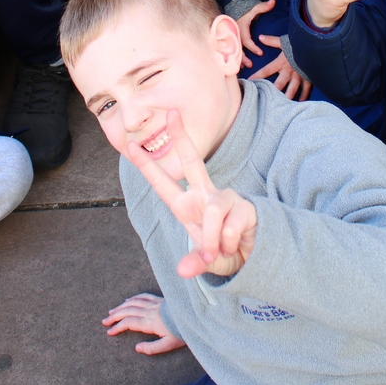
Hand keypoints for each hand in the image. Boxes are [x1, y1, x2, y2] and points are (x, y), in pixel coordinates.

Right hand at [101, 293, 186, 355]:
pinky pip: (143, 296)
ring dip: (121, 307)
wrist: (194, 315)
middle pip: (127, 311)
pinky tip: (128, 300)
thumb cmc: (182, 331)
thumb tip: (137, 348)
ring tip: (111, 311)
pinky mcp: (160, 299)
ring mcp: (154, 303)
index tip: (110, 332)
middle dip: (114, 316)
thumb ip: (151, 347)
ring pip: (133, 302)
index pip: (129, 323)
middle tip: (105, 321)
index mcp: (150, 322)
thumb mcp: (168, 344)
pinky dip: (133, 298)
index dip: (117, 327)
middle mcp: (150, 311)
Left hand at [125, 110, 257, 278]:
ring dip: (213, 238)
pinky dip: (229, 243)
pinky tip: (236, 245)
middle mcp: (205, 197)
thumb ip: (195, 263)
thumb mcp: (206, 262)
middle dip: (181, 136)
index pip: (164, 183)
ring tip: (220, 251)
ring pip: (212, 210)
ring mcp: (225, 199)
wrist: (255, 260)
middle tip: (172, 113)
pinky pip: (230, 226)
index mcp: (188, 207)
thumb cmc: (224, 254)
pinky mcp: (245, 207)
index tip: (130, 146)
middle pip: (192, 160)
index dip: (147, 166)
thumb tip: (183, 271)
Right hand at [235, 0, 275, 66]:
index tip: (260, 53)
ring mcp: (231, 38)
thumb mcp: (254, 8)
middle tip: (251, 65)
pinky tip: (238, 66)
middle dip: (243, 57)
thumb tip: (273, 2)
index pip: (246, 40)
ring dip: (238, 60)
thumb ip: (263, 6)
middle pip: (237, 48)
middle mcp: (234, 34)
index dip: (253, 47)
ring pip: (233, 51)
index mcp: (240, 28)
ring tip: (244, 68)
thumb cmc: (246, 11)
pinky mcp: (230, 41)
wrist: (234, 11)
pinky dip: (234, 58)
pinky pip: (231, 51)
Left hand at [249, 43, 311, 99]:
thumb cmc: (298, 43)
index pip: (266, 71)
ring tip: (282, 106)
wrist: (315, 45)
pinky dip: (304, 96)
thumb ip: (272, 40)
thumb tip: (260, 37)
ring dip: (286, 98)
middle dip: (272, 92)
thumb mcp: (284, 41)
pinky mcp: (308, 77)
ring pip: (292, 89)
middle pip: (278, 85)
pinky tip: (300, 103)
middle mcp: (289, 71)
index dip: (257, 76)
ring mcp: (299, 75)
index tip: (250, 82)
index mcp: (281, 62)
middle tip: (266, 100)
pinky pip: (306, 88)